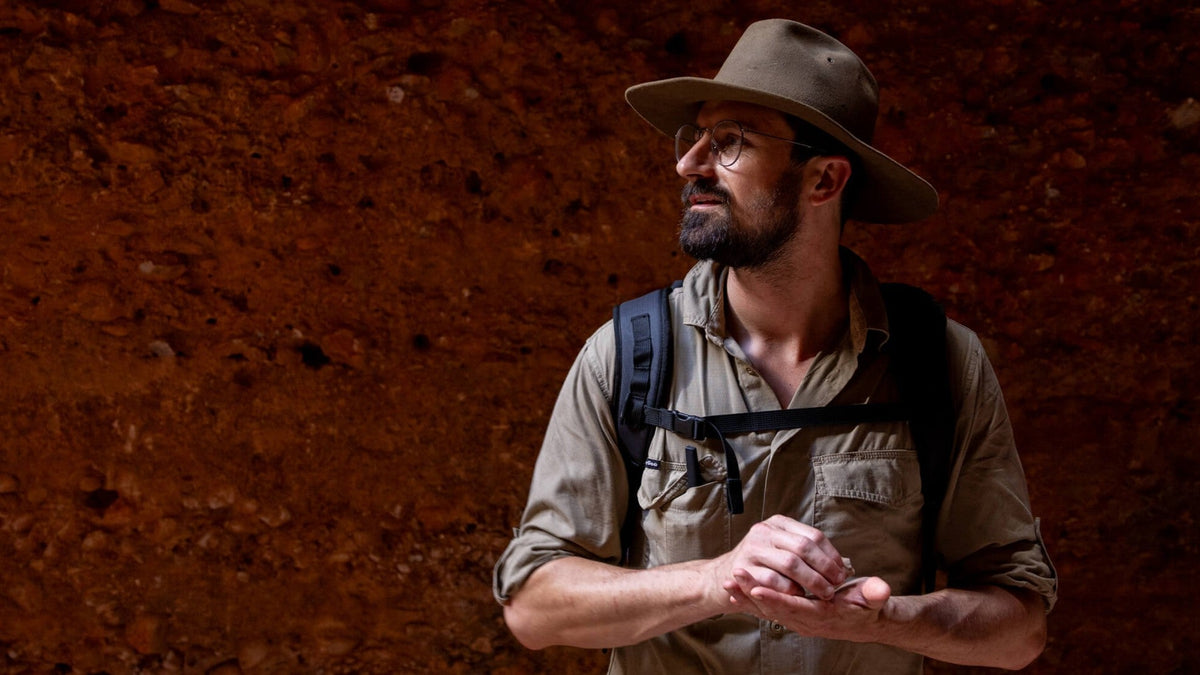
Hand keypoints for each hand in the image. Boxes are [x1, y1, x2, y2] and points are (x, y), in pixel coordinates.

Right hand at [712, 515, 849, 602]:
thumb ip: (804, 552)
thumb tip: (840, 565)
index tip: (842, 571)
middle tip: (836, 585)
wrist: (722, 578)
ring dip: (812, 581)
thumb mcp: (780, 549)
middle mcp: (764, 531)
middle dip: (824, 568)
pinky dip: (790, 591)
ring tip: (824, 593)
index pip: (812, 535)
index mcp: (778, 523)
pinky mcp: (743, 568)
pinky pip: (773, 581)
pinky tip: (799, 597)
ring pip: (790, 563)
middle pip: (803, 547)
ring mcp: (752, 549)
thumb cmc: (760, 567)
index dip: (831, 555)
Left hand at [727, 573, 892, 641]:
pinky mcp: (792, 614)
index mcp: (823, 615)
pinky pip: (767, 609)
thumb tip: (880, 589)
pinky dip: (750, 602)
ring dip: (746, 597)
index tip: (756, 588)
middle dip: (751, 593)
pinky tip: (735, 593)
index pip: (795, 607)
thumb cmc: (867, 607)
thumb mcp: (874, 599)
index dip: (776, 598)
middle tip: (733, 577)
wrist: (865, 621)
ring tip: (728, 583)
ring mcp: (797, 619)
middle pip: (774, 608)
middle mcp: (806, 620)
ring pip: (767, 609)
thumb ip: (874, 594)